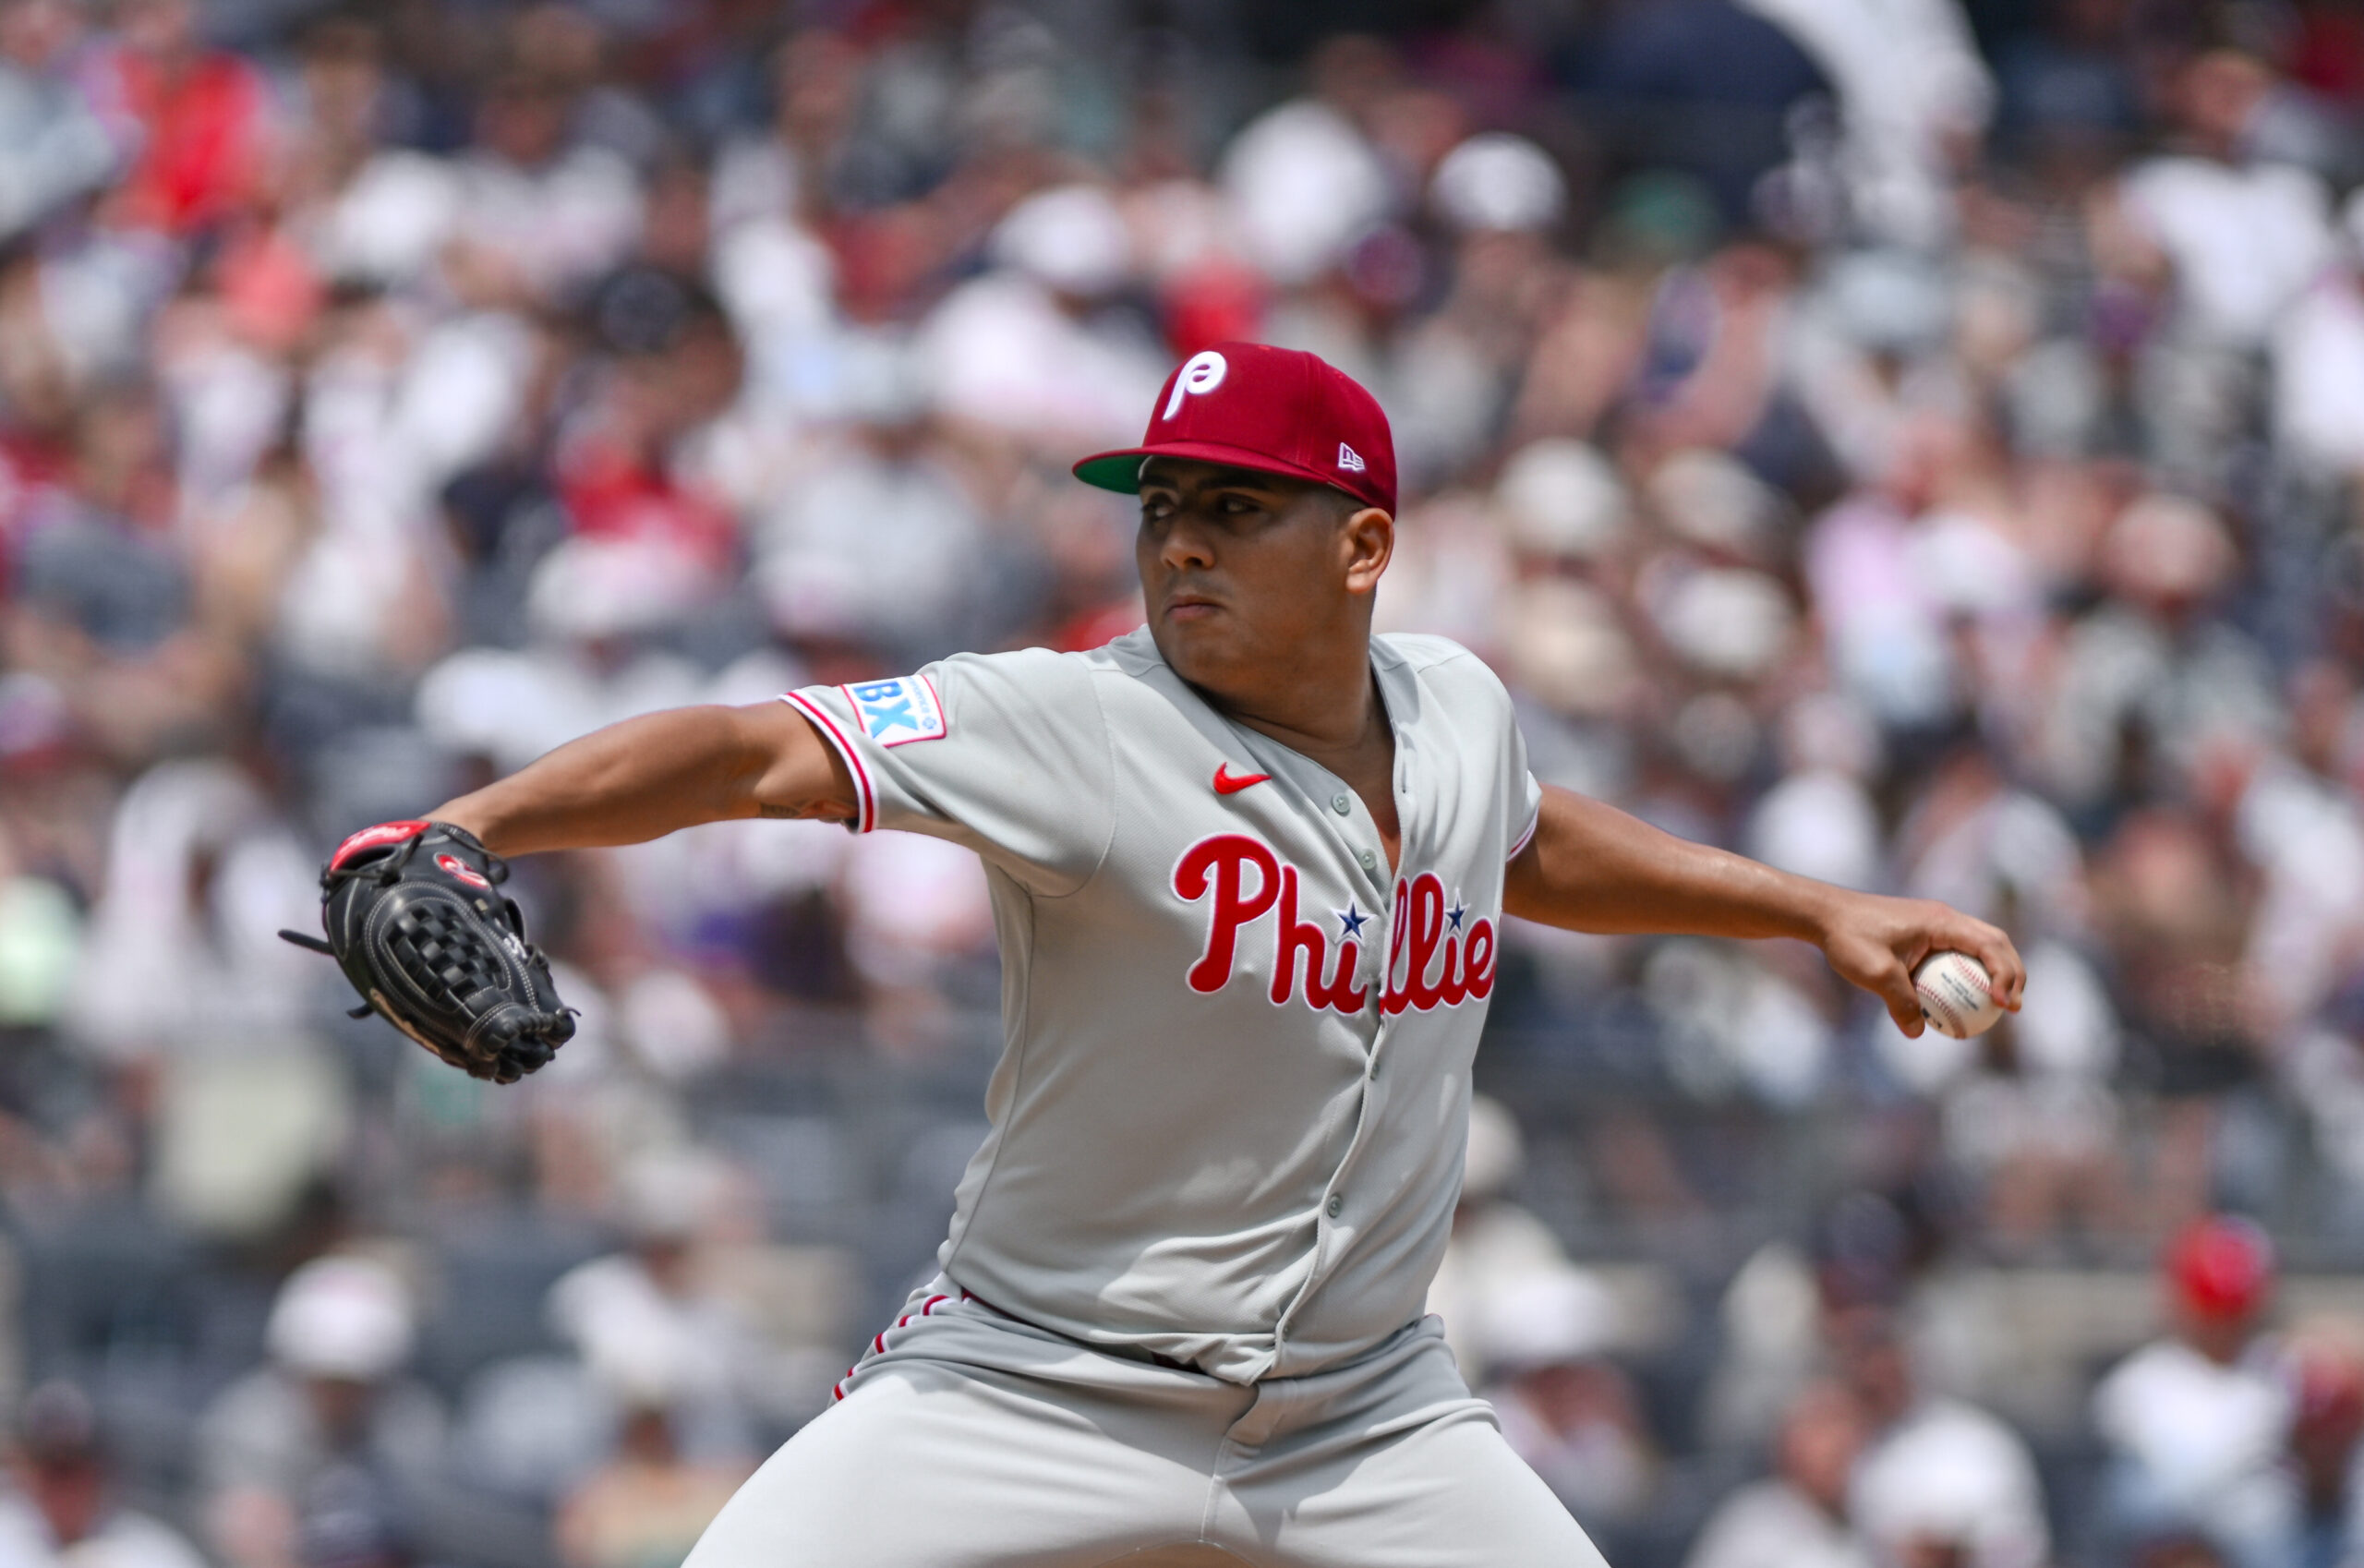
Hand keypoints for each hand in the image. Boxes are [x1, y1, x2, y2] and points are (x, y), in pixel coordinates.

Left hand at [1812, 891, 2025, 1037]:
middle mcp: (1945, 918)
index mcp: (1941, 921)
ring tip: (2000, 1006)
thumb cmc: (1849, 938)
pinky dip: (1970, 974)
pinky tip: (1962, 1002)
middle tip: (2015, 1007)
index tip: (2003, 1003)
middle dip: (2013, 973)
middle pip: (1996, 942)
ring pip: (1981, 946)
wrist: (1825, 915)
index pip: (1990, 945)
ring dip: (1996, 972)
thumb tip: (1918, 1031)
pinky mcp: (1926, 934)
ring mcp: (1937, 924)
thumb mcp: (1874, 974)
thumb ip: (1901, 1002)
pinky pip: (1957, 954)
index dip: (2005, 974)